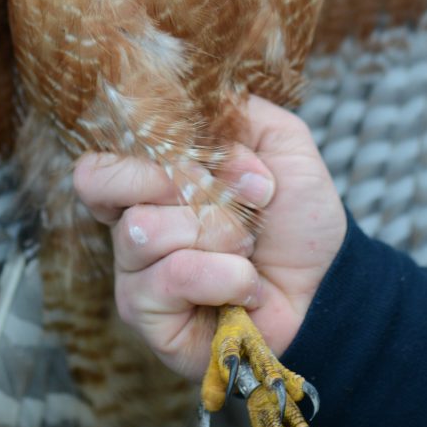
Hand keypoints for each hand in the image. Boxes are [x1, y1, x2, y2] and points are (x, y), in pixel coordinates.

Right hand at [73, 95, 345, 383]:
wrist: (329, 284)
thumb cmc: (297, 218)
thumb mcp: (279, 143)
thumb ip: (235, 112)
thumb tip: (192, 107)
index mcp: (147, 187)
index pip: (97, 164)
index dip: (147, 153)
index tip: (206, 161)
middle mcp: (130, 230)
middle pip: (111, 187)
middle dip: (188, 185)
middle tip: (239, 202)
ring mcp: (135, 277)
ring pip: (144, 230)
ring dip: (217, 232)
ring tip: (247, 247)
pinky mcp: (151, 320)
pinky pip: (174, 276)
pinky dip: (226, 274)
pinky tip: (248, 286)